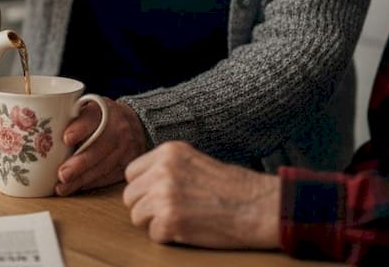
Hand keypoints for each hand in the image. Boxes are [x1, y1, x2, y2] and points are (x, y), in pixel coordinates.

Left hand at [54, 100, 147, 195]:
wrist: (135, 123)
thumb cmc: (103, 117)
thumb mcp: (89, 107)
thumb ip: (70, 114)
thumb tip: (34, 129)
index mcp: (104, 110)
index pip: (92, 117)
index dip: (79, 128)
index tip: (66, 138)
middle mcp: (118, 128)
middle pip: (99, 147)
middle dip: (79, 163)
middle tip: (62, 174)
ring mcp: (126, 147)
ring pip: (103, 166)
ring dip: (82, 179)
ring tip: (63, 187)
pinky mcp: (128, 163)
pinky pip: (109, 176)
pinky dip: (91, 183)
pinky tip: (77, 187)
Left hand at [122, 141, 280, 249]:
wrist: (258, 206)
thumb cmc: (233, 187)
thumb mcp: (195, 161)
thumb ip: (167, 167)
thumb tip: (141, 183)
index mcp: (168, 151)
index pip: (132, 172)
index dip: (143, 187)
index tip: (158, 195)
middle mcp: (162, 170)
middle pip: (130, 196)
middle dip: (146, 207)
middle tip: (171, 211)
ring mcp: (164, 195)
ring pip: (137, 216)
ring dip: (155, 222)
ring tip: (181, 219)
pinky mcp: (169, 220)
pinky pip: (153, 234)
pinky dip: (168, 237)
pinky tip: (189, 228)